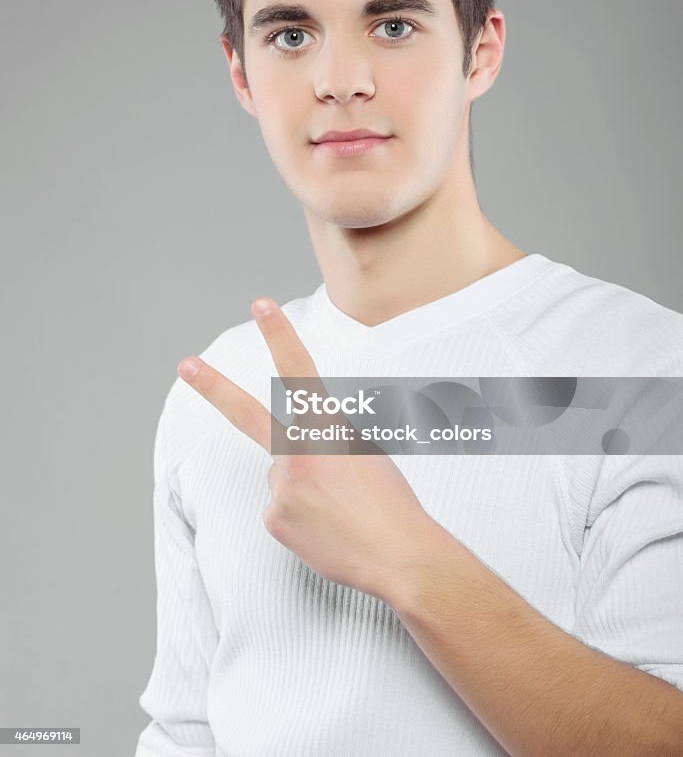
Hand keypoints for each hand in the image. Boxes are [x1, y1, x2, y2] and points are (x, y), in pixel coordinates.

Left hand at [177, 297, 430, 598]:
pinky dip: (300, 517)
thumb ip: (321, 439)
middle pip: (248, 414)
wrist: (399, 554)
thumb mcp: (363, 450)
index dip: (279, 335)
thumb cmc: (390, 501)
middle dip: (213, 387)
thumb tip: (287, 454)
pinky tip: (326, 528)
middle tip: (185, 364)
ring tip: (339, 510)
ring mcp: (281, 485)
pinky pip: (280, 509)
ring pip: (281, 477)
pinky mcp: (274, 518)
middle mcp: (298, 450)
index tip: (261, 305)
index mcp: (327, 427)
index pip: (299, 370)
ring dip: (304, 489)